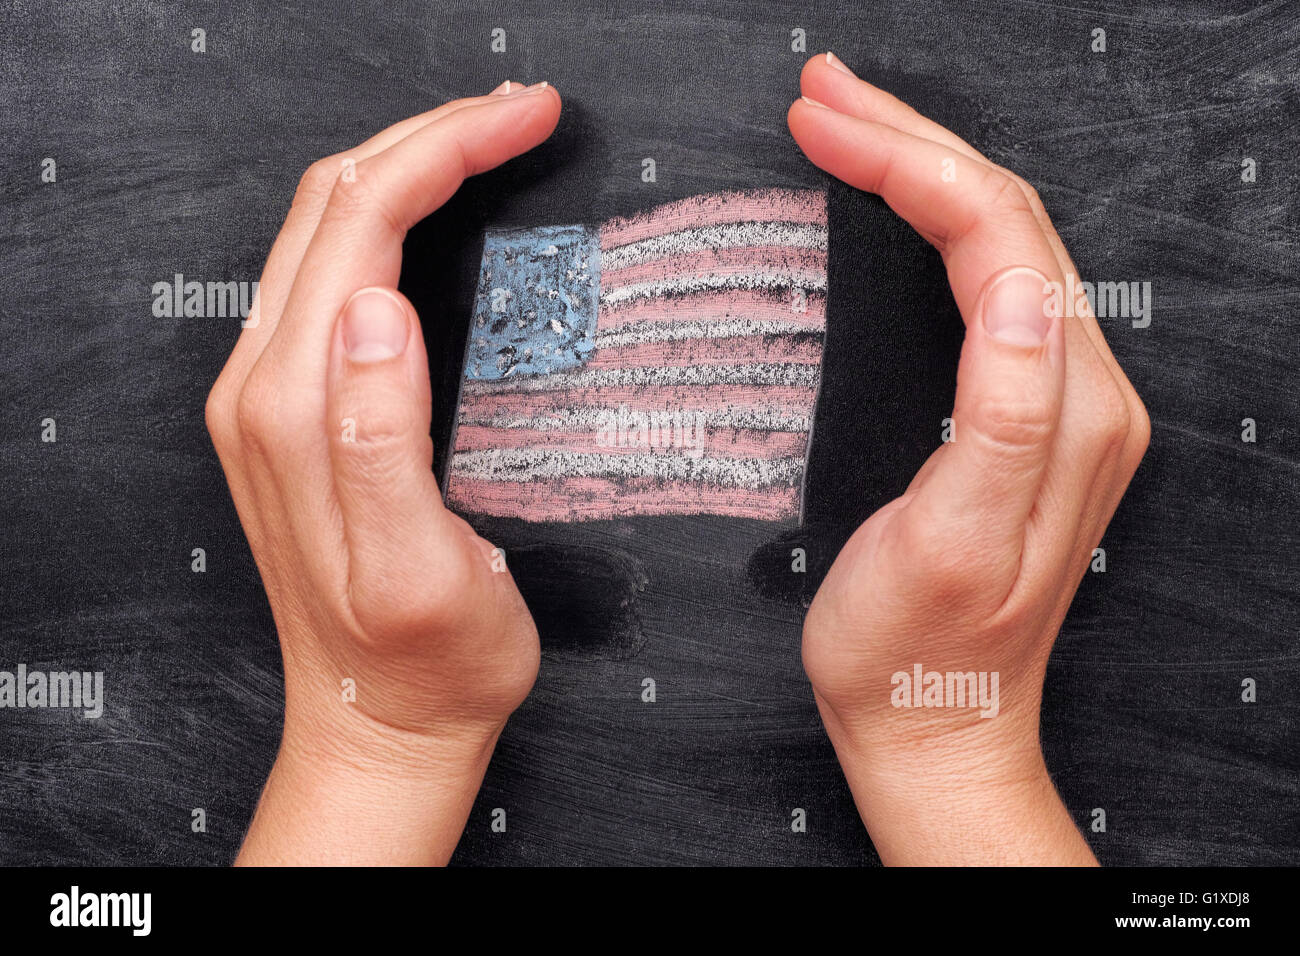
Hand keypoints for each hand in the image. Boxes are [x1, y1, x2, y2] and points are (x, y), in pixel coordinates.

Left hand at [205, 81, 560, 863]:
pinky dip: (386, 220)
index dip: (444, 149)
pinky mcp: (293, 411)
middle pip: (335, 206)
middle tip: (520, 111)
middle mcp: (266, 388)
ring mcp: (271, 397)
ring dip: (405, 167)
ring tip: (486, 141)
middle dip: (428, 136)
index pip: (361, 221)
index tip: (525, 118)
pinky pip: (328, 276)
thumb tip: (378, 308)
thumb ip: (380, 437)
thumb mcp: (418, 568)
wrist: (384, 719)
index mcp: (297, 407)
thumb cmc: (424, 657)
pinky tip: (433, 218)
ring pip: (326, 231)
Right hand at [789, 55, 1148, 864]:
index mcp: (1067, 414)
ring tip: (845, 124)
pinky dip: (931, 226)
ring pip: (1000, 241)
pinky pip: (988, 284)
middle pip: (1006, 220)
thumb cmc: (914, 653)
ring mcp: (1059, 402)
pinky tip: (890, 206)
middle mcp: (1082, 395)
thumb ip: (1005, 418)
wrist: (931, 724)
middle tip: (821, 94)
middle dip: (911, 141)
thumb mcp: (950, 545)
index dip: (908, 164)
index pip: (998, 238)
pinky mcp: (1025, 415)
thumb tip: (1027, 294)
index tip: (822, 124)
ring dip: (923, 168)